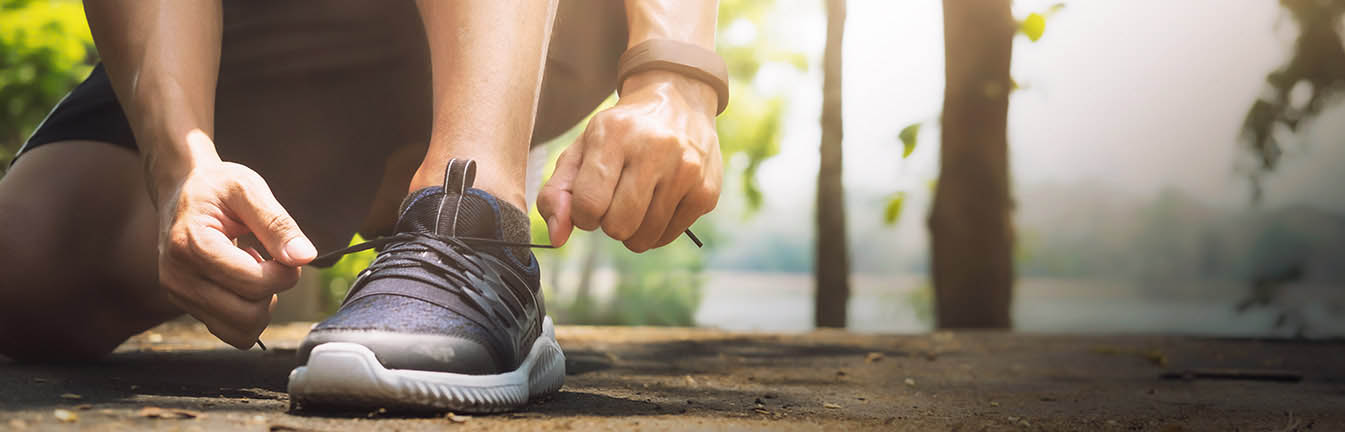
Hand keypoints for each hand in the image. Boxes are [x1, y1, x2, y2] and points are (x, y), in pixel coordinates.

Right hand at [154, 138, 314, 348]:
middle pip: (247, 315)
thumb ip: (277, 224)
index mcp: (192, 245)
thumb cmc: (217, 187)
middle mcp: (178, 277)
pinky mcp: (185, 305)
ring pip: (238, 332)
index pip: (253, 284)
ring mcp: (178, 295)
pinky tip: (242, 283)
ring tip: (255, 272)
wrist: (180, 189)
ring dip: (260, 307)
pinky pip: (228, 331)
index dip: (285, 273)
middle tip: (272, 263)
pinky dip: (245, 313)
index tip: (286, 252)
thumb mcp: (249, 189)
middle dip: (273, 292)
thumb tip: (304, 257)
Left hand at [538, 70, 721, 251]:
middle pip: (618, 226)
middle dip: (609, 223)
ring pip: (644, 238)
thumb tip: (557, 238)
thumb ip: (557, 193)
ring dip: (633, 230)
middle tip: (615, 200)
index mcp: (614, 134)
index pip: (589, 203)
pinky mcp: (706, 191)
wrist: (677, 102)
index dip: (582, 215)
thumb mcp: (581, 150)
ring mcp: (686, 170)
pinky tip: (658, 202)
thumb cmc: (620, 135)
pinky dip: (656, 230)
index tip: (589, 203)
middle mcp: (655, 148)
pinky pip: (668, 236)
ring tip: (637, 201)